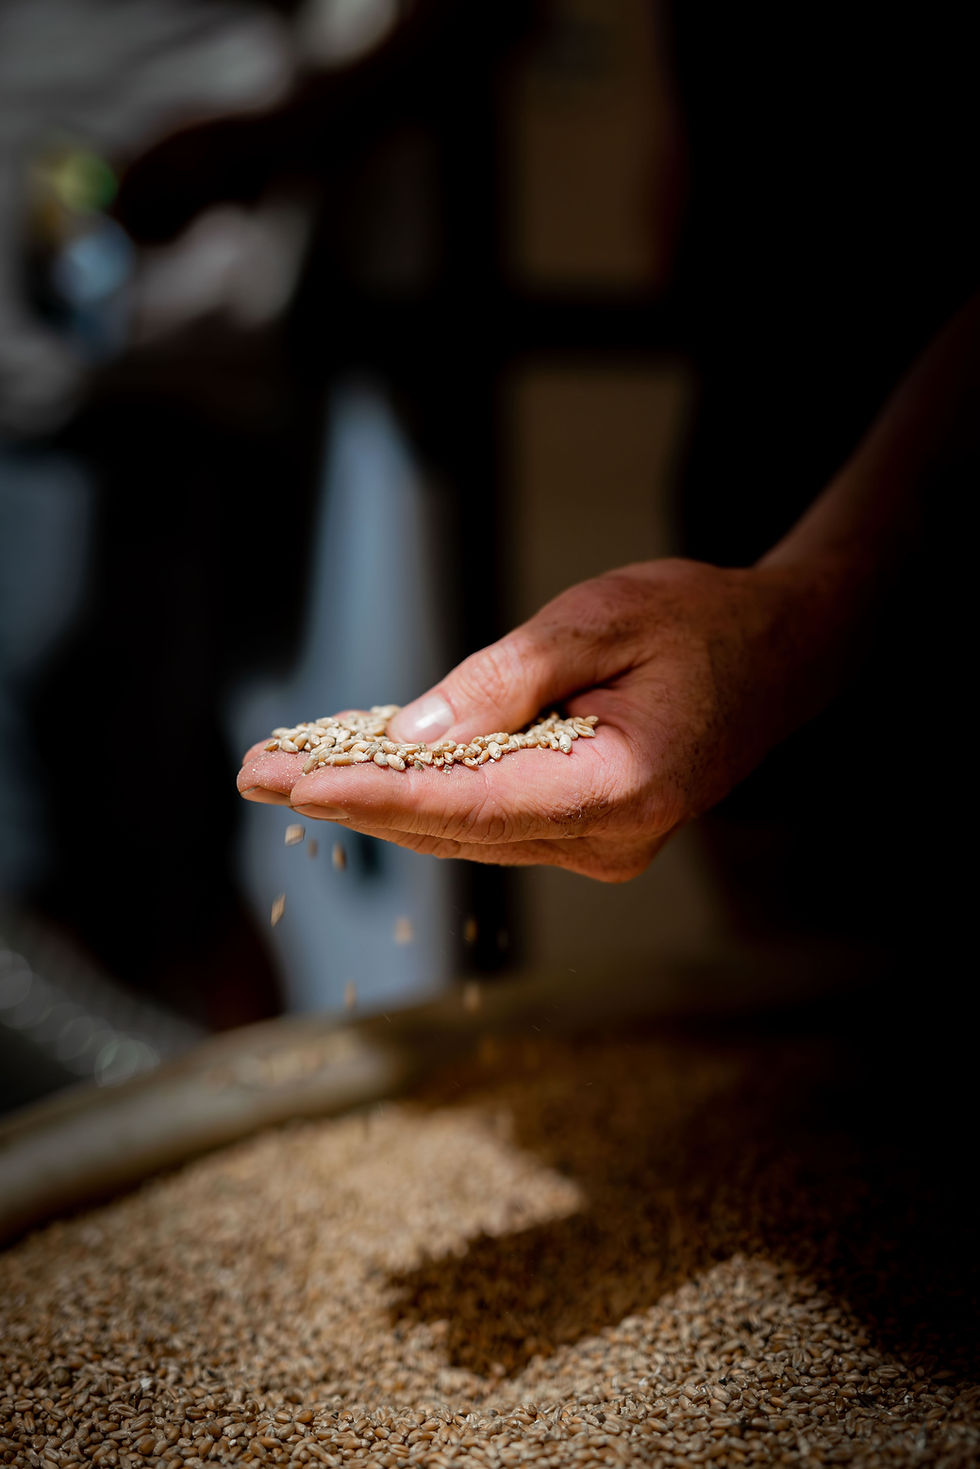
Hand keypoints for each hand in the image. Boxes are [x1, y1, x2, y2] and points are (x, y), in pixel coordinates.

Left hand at [238, 557, 839, 880]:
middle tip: (256, 772)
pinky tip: (363, 773)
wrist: (781, 652)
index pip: (467, 802)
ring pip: (462, 830)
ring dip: (375, 801)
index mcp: (619, 789)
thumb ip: (505, 680)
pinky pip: (487, 820)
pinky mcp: (586, 835)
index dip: (372, 795)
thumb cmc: (700, 622)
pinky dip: (424, 796)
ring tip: (286, 772)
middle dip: (349, 799)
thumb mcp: (599, 619)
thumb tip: (410, 735)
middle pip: (451, 825)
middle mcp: (606, 840)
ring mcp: (598, 847)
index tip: (291, 786)